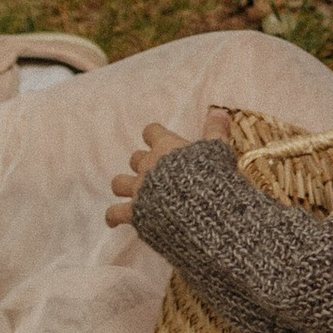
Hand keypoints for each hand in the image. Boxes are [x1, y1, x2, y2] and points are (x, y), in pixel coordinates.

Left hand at [105, 107, 227, 226]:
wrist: (201, 211)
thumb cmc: (211, 178)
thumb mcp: (218, 150)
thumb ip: (215, 130)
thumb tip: (219, 111)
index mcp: (166, 147)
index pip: (152, 131)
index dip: (155, 136)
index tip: (160, 140)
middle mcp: (148, 165)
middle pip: (136, 158)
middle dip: (144, 164)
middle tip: (157, 173)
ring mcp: (138, 189)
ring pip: (119, 183)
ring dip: (125, 186)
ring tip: (133, 192)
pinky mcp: (134, 212)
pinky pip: (114, 212)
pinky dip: (113, 216)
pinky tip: (113, 221)